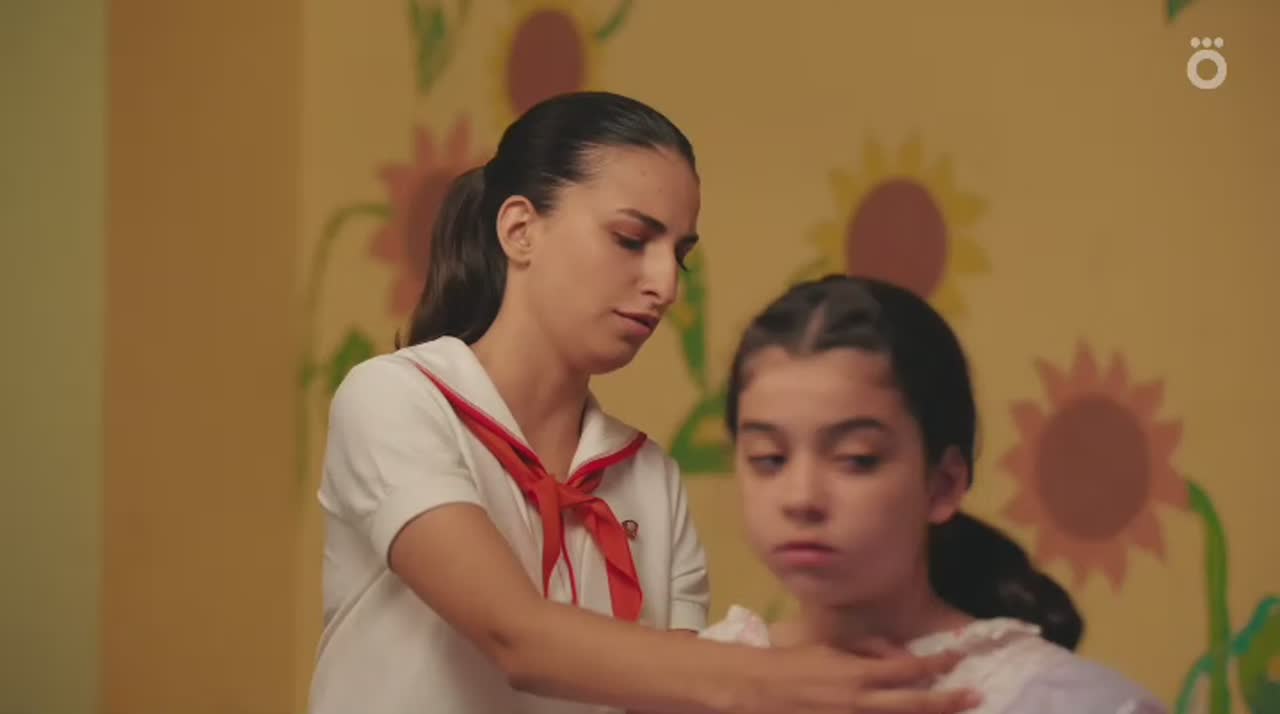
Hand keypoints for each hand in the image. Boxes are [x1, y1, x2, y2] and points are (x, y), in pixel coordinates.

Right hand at [722, 643, 980, 713]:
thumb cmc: (794, 662)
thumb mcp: (832, 647)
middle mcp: (861, 702)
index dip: (936, 663)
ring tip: (952, 711)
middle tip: (975, 696)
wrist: (759, 690)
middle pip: (915, 704)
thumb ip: (868, 650)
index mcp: (858, 674)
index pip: (908, 669)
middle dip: (948, 701)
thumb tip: (899, 656)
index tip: (957, 659)